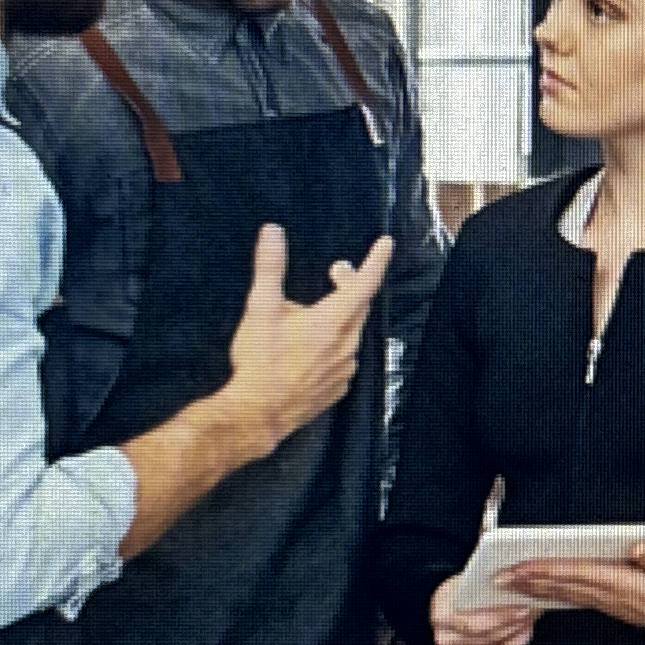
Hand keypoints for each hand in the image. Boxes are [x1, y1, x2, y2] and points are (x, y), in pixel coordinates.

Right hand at [221, 226, 395, 450]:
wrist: (259, 413)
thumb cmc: (261, 361)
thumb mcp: (261, 308)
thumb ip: (270, 267)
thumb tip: (272, 232)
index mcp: (333, 321)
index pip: (364, 282)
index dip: (377, 260)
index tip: (386, 244)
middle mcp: (347, 344)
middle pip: (359, 306)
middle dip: (351, 284)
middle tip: (335, 272)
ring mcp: (345, 369)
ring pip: (351, 333)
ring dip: (341, 316)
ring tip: (316, 312)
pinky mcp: (337, 388)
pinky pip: (344, 358)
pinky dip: (335, 345)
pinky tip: (313, 347)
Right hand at [429, 572, 538, 644]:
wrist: (454, 607)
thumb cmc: (465, 593)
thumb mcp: (469, 582)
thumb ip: (486, 583)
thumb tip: (515, 582)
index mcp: (441, 616)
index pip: (473, 624)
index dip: (501, 618)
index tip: (523, 608)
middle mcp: (444, 640)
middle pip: (485, 639)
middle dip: (512, 626)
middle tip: (529, 614)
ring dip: (516, 639)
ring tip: (528, 624)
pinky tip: (522, 636)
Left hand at [495, 543, 644, 630]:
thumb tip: (639, 546)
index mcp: (623, 584)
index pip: (577, 574)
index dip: (548, 570)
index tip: (522, 567)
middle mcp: (609, 594)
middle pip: (562, 585)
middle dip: (529, 581)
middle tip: (498, 577)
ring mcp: (606, 602)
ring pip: (563, 593)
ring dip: (534, 588)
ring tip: (508, 582)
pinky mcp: (607, 603)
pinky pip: (572, 597)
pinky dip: (550, 593)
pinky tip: (535, 591)